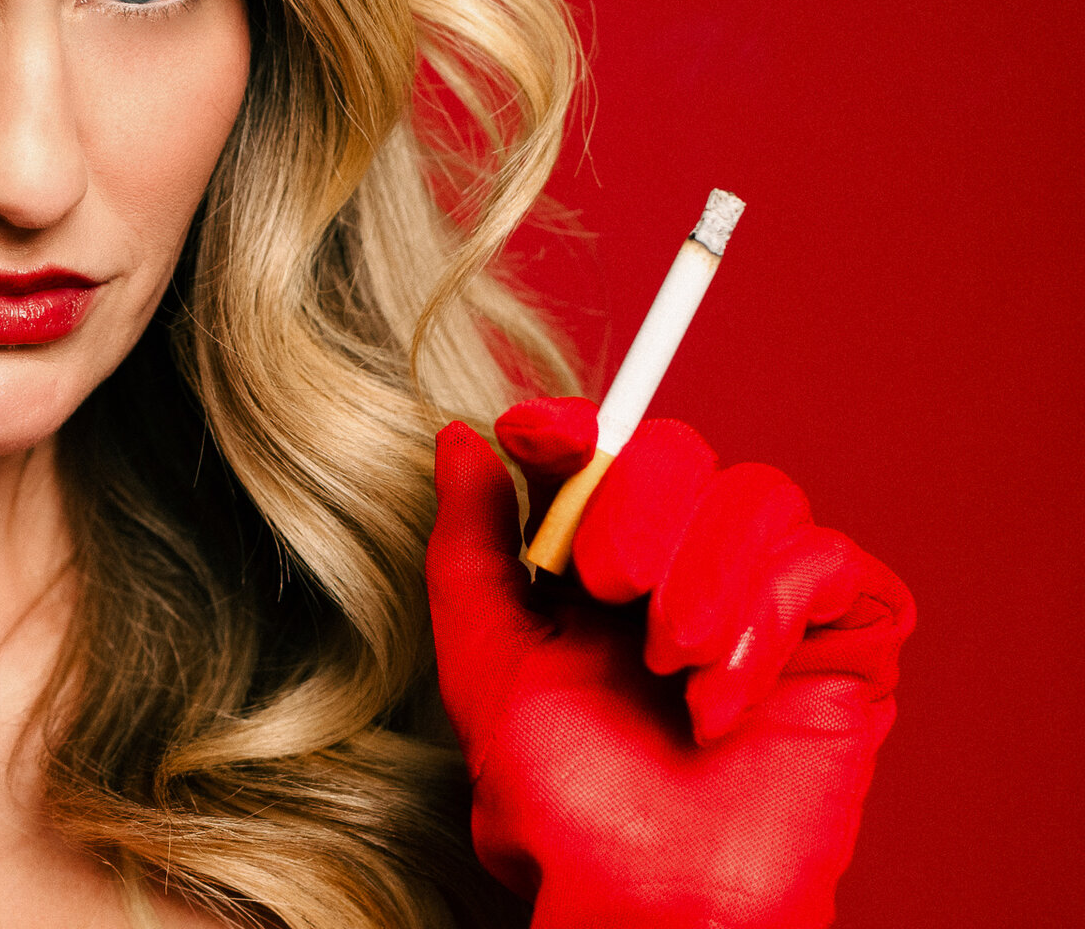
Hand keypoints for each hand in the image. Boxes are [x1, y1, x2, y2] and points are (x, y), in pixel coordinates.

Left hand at [425, 398, 913, 928]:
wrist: (648, 894)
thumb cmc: (564, 801)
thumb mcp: (485, 662)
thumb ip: (469, 547)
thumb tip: (458, 441)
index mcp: (600, 559)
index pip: (598, 447)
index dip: (570, 424)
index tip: (530, 433)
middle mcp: (686, 562)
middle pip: (681, 447)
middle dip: (638, 506)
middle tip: (609, 591)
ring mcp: (770, 595)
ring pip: (759, 492)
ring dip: (703, 576)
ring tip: (667, 667)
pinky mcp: (846, 637)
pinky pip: (829, 563)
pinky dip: (768, 620)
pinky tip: (722, 699)